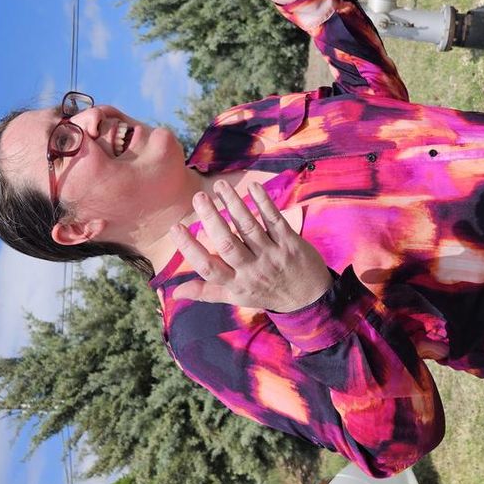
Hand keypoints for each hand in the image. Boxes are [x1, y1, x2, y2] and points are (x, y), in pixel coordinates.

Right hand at [169, 182, 332, 312]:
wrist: (309, 297)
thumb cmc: (266, 293)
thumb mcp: (236, 297)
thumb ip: (206, 292)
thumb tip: (174, 291)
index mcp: (236, 282)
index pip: (207, 267)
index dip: (189, 249)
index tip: (175, 227)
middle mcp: (252, 269)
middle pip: (227, 244)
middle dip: (211, 219)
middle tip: (198, 197)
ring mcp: (272, 254)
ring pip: (249, 227)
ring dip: (234, 204)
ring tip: (220, 185)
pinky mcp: (289, 241)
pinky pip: (274, 220)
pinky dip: (264, 202)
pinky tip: (252, 187)